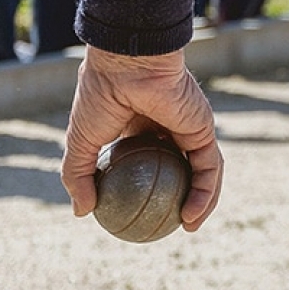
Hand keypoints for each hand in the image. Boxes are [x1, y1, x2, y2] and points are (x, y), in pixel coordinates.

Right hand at [61, 47, 223, 232]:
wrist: (126, 64)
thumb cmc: (100, 96)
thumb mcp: (80, 142)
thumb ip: (79, 176)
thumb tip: (82, 212)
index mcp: (139, 125)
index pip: (150, 159)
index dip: (148, 185)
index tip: (139, 212)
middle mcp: (168, 126)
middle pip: (182, 167)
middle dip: (184, 196)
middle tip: (173, 224)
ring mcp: (189, 126)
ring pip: (201, 170)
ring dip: (201, 201)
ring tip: (188, 226)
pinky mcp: (204, 127)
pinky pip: (209, 166)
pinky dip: (204, 192)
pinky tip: (191, 214)